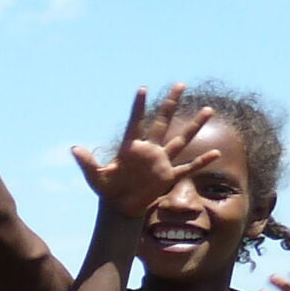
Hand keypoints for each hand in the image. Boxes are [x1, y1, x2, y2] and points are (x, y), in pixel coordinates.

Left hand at [72, 84, 219, 222]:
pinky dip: (201, 161)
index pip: (135, 122)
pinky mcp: (168, 176)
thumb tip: (74, 149)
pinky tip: (215, 153)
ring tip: (208, 110)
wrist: (119, 206)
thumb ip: (87, 162)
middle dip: (171, 103)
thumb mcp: (95, 176)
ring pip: (181, 139)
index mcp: (131, 148)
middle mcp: (149, 150)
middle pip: (163, 122)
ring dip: (194, 125)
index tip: (142, 89)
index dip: (138, 107)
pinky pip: (187, 168)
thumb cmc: (107, 189)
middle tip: (180, 84)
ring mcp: (161, 162)